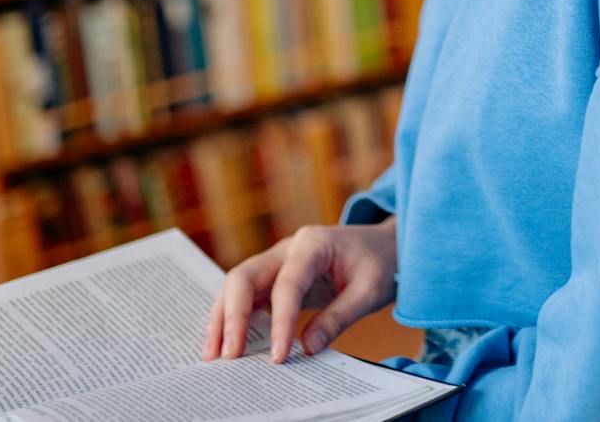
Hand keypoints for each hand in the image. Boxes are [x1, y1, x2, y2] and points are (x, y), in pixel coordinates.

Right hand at [201, 220, 399, 362]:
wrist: (385, 246)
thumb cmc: (380, 263)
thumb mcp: (369, 291)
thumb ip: (338, 317)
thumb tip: (306, 349)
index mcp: (313, 243)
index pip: (287, 284)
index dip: (279, 322)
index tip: (277, 356)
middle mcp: (288, 248)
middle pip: (245, 277)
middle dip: (233, 316)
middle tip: (228, 355)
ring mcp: (278, 260)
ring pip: (238, 285)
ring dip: (224, 318)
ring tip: (214, 354)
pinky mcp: (276, 276)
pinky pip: (248, 294)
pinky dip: (235, 317)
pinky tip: (229, 342)